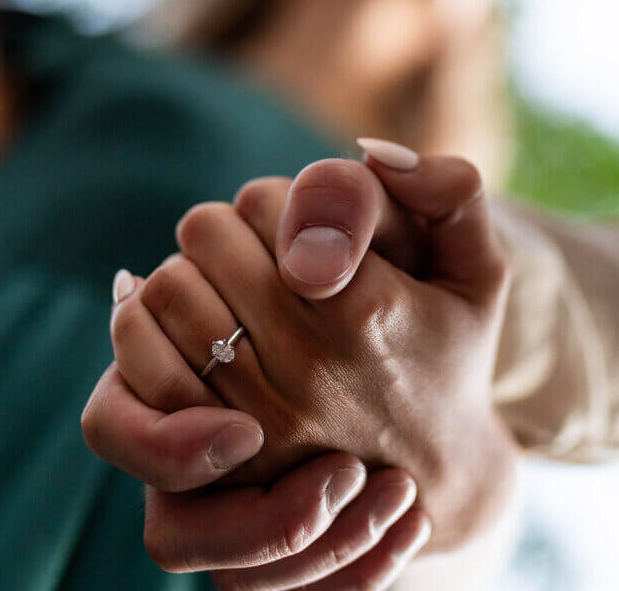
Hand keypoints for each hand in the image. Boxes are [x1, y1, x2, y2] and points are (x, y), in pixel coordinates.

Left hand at [102, 146, 514, 552]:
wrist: (439, 470)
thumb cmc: (453, 352)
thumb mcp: (479, 269)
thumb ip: (451, 191)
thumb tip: (371, 149)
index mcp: (364, 309)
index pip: (264, 202)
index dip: (275, 200)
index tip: (299, 228)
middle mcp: (305, 364)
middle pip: (206, 236)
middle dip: (228, 228)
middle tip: (255, 251)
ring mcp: (256, 414)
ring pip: (166, 290)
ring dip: (189, 272)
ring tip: (225, 286)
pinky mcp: (219, 453)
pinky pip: (139, 362)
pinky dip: (145, 326)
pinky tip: (184, 322)